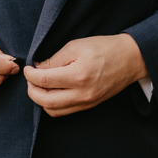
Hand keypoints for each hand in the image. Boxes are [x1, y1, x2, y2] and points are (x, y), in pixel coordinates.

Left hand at [24, 34, 147, 116]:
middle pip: (45, 101)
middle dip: (31, 90)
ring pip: (52, 110)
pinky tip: (51, 92)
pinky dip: (52, 104)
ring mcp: (86, 102)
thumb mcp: (76, 46)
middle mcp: (82, 94)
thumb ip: (54, 59)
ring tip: (39, 85)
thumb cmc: (104, 48)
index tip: (28, 68)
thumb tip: (37, 69)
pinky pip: (64, 111)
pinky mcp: (89, 106)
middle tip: (30, 78)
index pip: (44, 80)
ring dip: (40, 100)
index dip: (30, 75)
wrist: (130, 59)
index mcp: (78, 76)